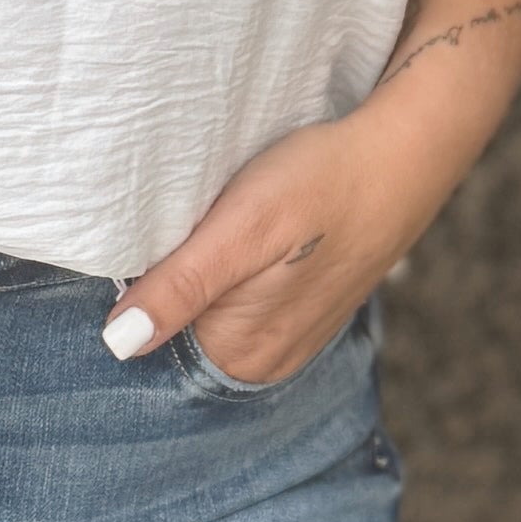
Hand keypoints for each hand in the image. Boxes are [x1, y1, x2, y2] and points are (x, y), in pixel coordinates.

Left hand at [103, 88, 466, 393]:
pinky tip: (235, 242)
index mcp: (240, 353)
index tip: (133, 254)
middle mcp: (262, 364)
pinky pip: (237, 308)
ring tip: (205, 232)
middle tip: (172, 231)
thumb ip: (181, 287)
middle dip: (158, 292)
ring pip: (204, 320)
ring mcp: (284, 342)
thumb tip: (119, 344)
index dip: (130, 299)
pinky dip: (224, 278)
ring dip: (191, 282)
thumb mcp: (241, 228)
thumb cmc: (322, 182)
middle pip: (175, 337)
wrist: (401, 157)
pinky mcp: (297, 315)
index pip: (148, 346)